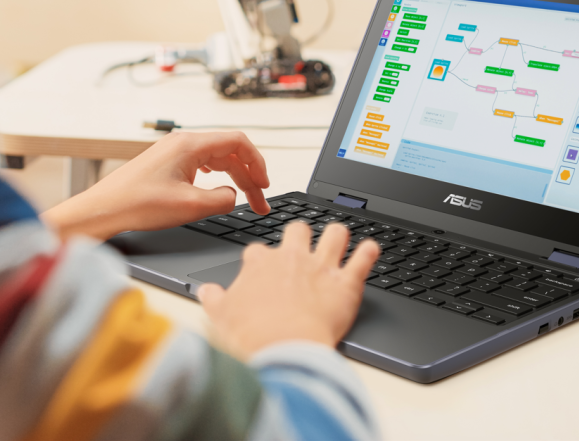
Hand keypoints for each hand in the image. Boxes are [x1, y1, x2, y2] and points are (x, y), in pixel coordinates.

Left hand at [42, 131, 270, 238]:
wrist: (104, 210)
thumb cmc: (137, 204)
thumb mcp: (190, 206)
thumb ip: (222, 199)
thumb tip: (233, 196)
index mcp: (190, 145)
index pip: (238, 142)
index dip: (258, 163)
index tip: (265, 184)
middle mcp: (182, 143)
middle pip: (229, 152)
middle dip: (249, 176)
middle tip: (259, 202)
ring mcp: (173, 152)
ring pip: (216, 159)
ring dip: (234, 178)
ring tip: (245, 199)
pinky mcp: (166, 164)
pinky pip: (201, 164)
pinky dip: (217, 177)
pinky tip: (219, 189)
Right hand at [198, 223, 380, 359]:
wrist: (283, 349)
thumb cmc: (252, 335)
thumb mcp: (220, 317)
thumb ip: (214, 300)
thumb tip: (206, 292)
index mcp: (261, 264)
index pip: (259, 251)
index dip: (262, 259)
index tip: (262, 267)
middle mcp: (292, 258)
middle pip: (298, 229)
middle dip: (300, 234)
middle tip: (302, 244)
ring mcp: (321, 268)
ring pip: (335, 234)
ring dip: (338, 235)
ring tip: (338, 238)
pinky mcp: (346, 284)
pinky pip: (363, 259)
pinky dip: (369, 252)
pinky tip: (371, 249)